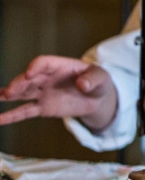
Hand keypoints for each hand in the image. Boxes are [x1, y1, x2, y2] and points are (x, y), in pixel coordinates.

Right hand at [0, 55, 116, 130]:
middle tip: (10, 91)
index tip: (29, 74)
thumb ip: (93, 79)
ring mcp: (42, 93)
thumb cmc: (97, 82)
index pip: (44, 63)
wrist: (97, 98)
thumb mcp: (101, 77)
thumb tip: (83, 84)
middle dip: (18, 84)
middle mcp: (47, 78)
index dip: (36, 67)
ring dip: (9, 95)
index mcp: (60, 66)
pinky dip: (11, 116)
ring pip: (22, 93)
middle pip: (29, 79)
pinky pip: (24, 111)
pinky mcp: (42, 107)